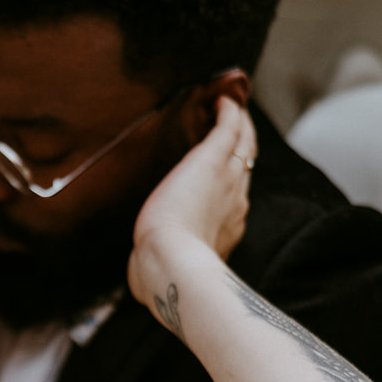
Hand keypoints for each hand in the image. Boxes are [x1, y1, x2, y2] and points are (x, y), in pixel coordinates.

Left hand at [128, 96, 256, 313]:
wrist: (172, 265)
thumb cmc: (163, 274)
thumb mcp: (158, 271)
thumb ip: (150, 271)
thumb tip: (135, 283)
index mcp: (226, 227)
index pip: (234, 195)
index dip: (233, 178)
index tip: (228, 167)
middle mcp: (235, 201)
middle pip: (246, 164)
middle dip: (243, 143)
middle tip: (237, 123)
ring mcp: (227, 178)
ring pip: (243, 142)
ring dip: (239, 122)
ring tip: (231, 105)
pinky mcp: (212, 159)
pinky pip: (229, 126)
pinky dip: (228, 110)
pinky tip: (222, 97)